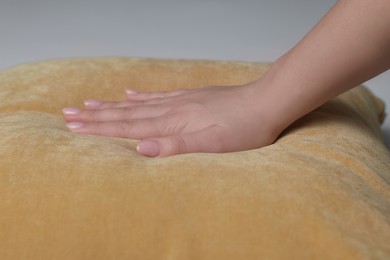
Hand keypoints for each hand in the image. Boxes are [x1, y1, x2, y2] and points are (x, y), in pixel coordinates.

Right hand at [62, 83, 282, 156]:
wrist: (266, 102)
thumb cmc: (244, 128)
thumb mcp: (212, 145)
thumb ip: (175, 147)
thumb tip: (140, 149)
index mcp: (173, 124)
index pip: (128, 127)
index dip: (100, 128)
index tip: (75, 127)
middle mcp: (172, 109)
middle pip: (126, 113)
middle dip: (95, 115)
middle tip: (68, 113)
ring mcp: (180, 101)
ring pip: (138, 104)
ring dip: (111, 105)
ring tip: (89, 102)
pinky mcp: (190, 98)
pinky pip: (158, 95)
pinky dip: (140, 96)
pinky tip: (130, 93)